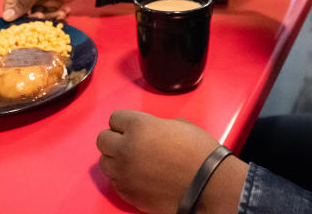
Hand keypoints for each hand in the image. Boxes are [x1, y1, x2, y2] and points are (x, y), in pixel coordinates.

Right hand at [2, 0, 86, 20]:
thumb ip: (24, 2)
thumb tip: (6, 17)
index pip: (10, 3)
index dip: (14, 15)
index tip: (22, 23)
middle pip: (24, 12)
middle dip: (34, 17)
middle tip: (44, 18)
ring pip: (38, 15)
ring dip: (49, 16)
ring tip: (60, 12)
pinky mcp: (52, 3)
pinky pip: (49, 14)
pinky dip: (56, 15)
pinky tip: (65, 11)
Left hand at [96, 111, 229, 213]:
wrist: (209, 185)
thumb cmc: (199, 154)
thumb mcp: (177, 125)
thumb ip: (153, 125)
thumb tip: (146, 132)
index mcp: (138, 126)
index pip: (114, 118)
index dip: (126, 123)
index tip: (132, 127)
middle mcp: (126, 149)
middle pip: (102, 139)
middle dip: (115, 139)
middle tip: (129, 142)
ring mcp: (124, 173)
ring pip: (104, 162)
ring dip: (115, 159)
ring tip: (133, 160)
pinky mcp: (127, 193)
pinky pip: (113, 181)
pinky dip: (122, 177)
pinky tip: (138, 175)